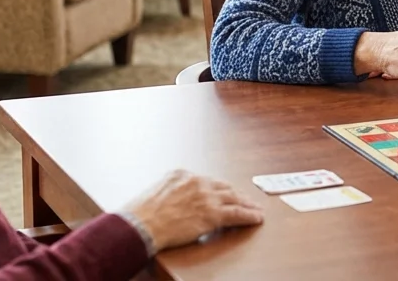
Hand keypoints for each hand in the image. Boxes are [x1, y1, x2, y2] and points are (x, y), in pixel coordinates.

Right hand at [126, 170, 263, 251]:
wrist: (141, 224)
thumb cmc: (141, 213)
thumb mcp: (155, 191)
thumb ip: (169, 191)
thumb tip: (172, 199)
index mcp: (182, 174)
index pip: (206, 181)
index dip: (217, 189)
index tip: (222, 192)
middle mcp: (197, 182)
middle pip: (223, 187)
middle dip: (235, 194)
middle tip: (245, 199)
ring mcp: (207, 197)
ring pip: (234, 198)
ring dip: (247, 203)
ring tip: (255, 208)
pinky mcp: (213, 214)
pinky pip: (237, 214)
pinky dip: (249, 215)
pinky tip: (256, 217)